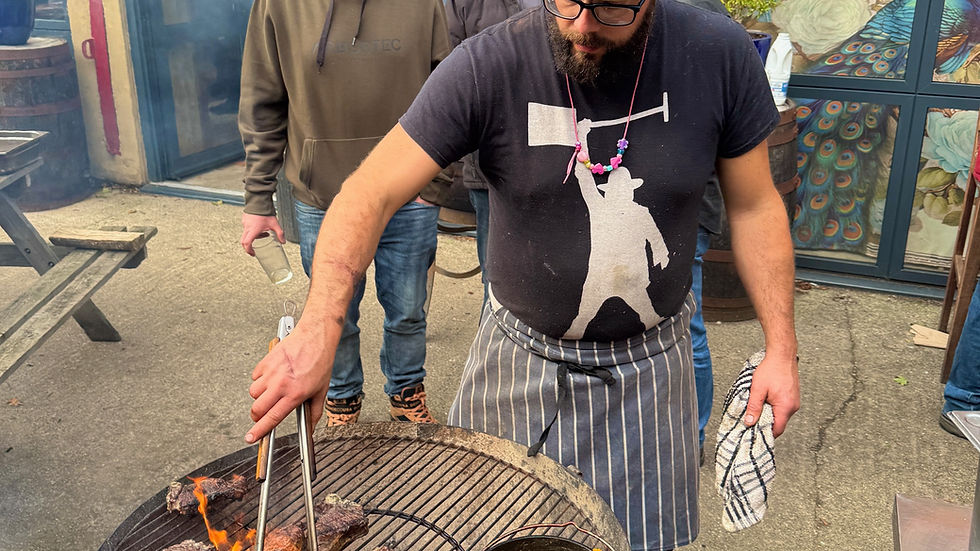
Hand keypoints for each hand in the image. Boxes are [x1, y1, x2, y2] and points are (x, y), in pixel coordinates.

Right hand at [241, 213, 284, 255]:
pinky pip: (247, 228)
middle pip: (244, 241)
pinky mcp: (245, 219)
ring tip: (264, 234)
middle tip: (253, 250)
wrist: (259, 200)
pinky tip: (260, 227)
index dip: (249, 250)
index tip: (253, 253)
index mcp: (253, 230)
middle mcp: (247, 227)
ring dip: (254, 237)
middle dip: (249, 246)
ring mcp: (245, 223)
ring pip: (246, 234)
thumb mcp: (275, 224)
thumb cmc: (265, 212)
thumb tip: (283, 241)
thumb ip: (280, 233)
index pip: (247, 243)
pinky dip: (252, 231)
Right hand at [246, 324, 332, 442]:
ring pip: (253, 393)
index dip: (259, 431)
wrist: (315, 337)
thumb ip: (314, 413)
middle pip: (257, 409)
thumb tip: (310, 429)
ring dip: (260, 396)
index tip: (251, 438)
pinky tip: (273, 375)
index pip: (272, 418)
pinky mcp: (266, 361)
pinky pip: (255, 377)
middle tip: (263, 413)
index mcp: (295, 394)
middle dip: (257, 415)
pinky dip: (261, 379)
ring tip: (274, 389)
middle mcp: (281, 384)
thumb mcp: (321, 391)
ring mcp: (271, 372)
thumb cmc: (320, 362)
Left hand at [743, 353, 799, 436]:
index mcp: (786, 407)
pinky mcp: (793, 397)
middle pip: (779, 423)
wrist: (782, 355)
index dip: (765, 434)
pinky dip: (774, 408)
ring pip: (781, 415)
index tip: (755, 433)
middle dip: (766, 423)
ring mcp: (794, 401)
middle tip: (753, 420)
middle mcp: (793, 406)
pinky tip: (766, 401)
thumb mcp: (757, 390)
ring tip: (759, 407)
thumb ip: (753, 407)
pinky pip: (783, 408)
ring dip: (770, 414)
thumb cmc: (771, 369)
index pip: (777, 430)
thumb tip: (749, 422)